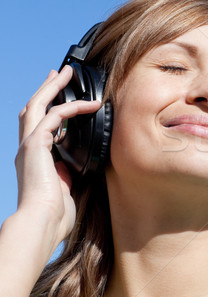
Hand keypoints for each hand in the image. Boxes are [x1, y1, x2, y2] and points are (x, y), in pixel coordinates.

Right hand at [14, 66, 100, 250]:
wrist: (42, 223)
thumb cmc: (55, 215)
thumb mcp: (67, 187)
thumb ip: (70, 172)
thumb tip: (80, 164)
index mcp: (35, 158)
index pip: (39, 125)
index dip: (49, 108)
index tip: (62, 96)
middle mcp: (28, 148)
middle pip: (32, 108)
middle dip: (46, 88)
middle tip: (59, 73)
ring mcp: (29, 145)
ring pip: (37, 105)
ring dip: (53, 87)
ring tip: (66, 73)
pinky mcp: (35, 145)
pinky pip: (54, 116)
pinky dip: (72, 106)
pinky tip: (89, 104)